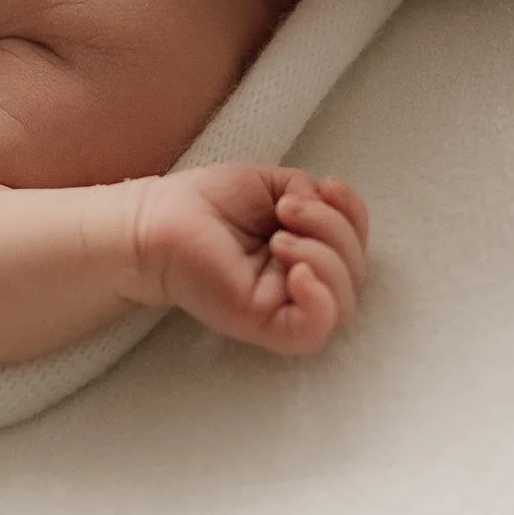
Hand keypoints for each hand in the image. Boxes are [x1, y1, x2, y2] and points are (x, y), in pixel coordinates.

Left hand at [128, 164, 369, 354]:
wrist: (157, 219)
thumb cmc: (205, 202)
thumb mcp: (273, 184)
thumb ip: (312, 196)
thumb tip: (332, 208)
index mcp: (304, 251)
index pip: (356, 246)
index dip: (355, 215)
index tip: (327, 185)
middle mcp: (299, 283)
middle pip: (356, 272)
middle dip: (335, 230)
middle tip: (288, 210)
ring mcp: (283, 307)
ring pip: (344, 303)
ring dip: (325, 256)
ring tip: (279, 237)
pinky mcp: (264, 325)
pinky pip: (315, 330)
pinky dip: (319, 298)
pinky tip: (295, 270)